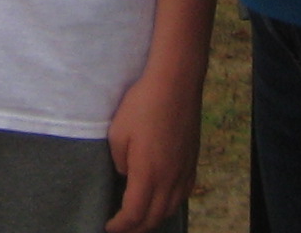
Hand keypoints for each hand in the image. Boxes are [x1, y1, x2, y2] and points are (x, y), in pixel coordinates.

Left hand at [102, 59, 202, 232]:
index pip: (134, 215)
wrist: (175, 82)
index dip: (120, 226)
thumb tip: (127, 174)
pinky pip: (183, 194)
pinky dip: (170, 204)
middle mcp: (170, 179)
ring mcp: (184, 171)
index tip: (108, 227)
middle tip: (122, 228)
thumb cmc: (142, 104)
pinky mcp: (192, 161)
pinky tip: (163, 199)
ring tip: (140, 218)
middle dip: (136, 228)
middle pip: (154, 218)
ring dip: (154, 218)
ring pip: (171, 208)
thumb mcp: (117, 133)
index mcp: (148, 174)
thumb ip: (119, 162)